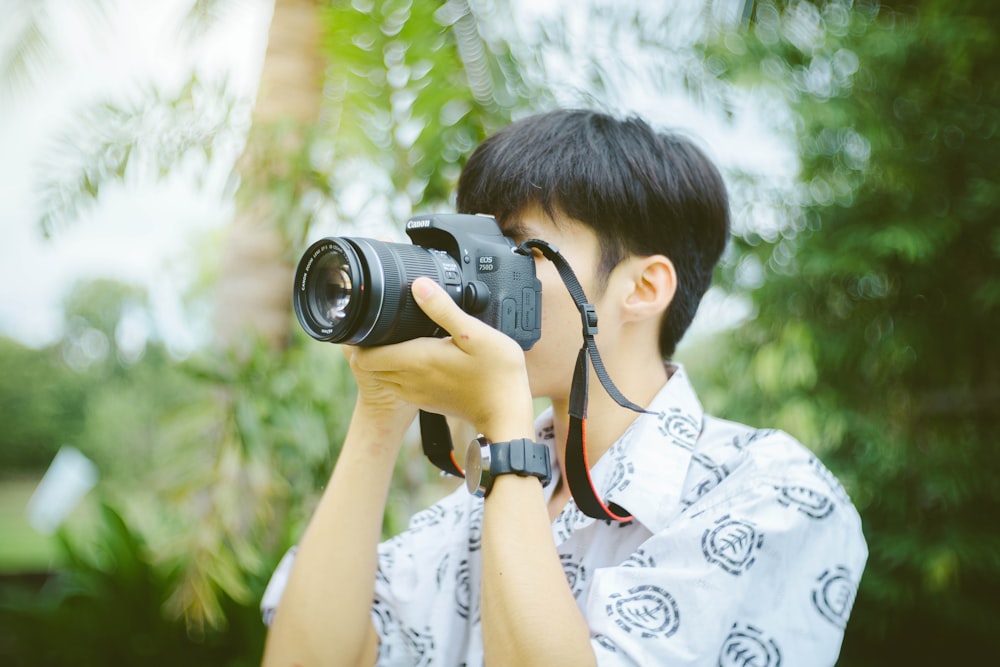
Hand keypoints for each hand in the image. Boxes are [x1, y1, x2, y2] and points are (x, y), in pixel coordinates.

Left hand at [350, 277, 534, 439]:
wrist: (506, 415)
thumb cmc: (496, 375)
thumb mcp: (474, 334)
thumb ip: (443, 309)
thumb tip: (419, 285)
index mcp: (415, 360)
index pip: (364, 356)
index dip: (359, 339)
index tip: (368, 320)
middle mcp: (409, 380)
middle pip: (369, 366)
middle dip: (368, 347)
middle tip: (380, 325)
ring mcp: (417, 394)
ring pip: (382, 377)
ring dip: (382, 361)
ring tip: (395, 339)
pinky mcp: (427, 402)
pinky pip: (399, 387)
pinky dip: (397, 373)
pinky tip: (416, 359)